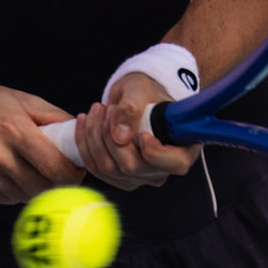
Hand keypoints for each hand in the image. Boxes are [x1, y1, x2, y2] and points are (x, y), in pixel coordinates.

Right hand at [0, 82, 85, 203]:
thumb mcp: (24, 100)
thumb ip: (57, 119)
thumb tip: (83, 141)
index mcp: (14, 129)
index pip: (56, 168)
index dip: (74, 174)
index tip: (77, 170)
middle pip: (43, 188)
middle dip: (57, 183)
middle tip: (59, 172)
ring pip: (25, 196)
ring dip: (35, 186)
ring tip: (29, 166)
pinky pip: (6, 199)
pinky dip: (14, 189)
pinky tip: (7, 171)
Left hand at [74, 71, 200, 191]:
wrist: (134, 97)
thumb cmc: (146, 92)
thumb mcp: (140, 90)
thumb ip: (131, 109)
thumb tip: (119, 136)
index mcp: (182, 148)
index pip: (175, 163)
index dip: (155, 153)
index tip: (142, 133)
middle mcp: (162, 169)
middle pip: (131, 167)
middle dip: (110, 136)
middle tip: (105, 108)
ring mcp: (140, 176)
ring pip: (107, 168)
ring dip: (93, 137)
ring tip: (96, 110)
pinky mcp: (118, 177)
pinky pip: (95, 169)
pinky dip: (84, 145)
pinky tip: (85, 123)